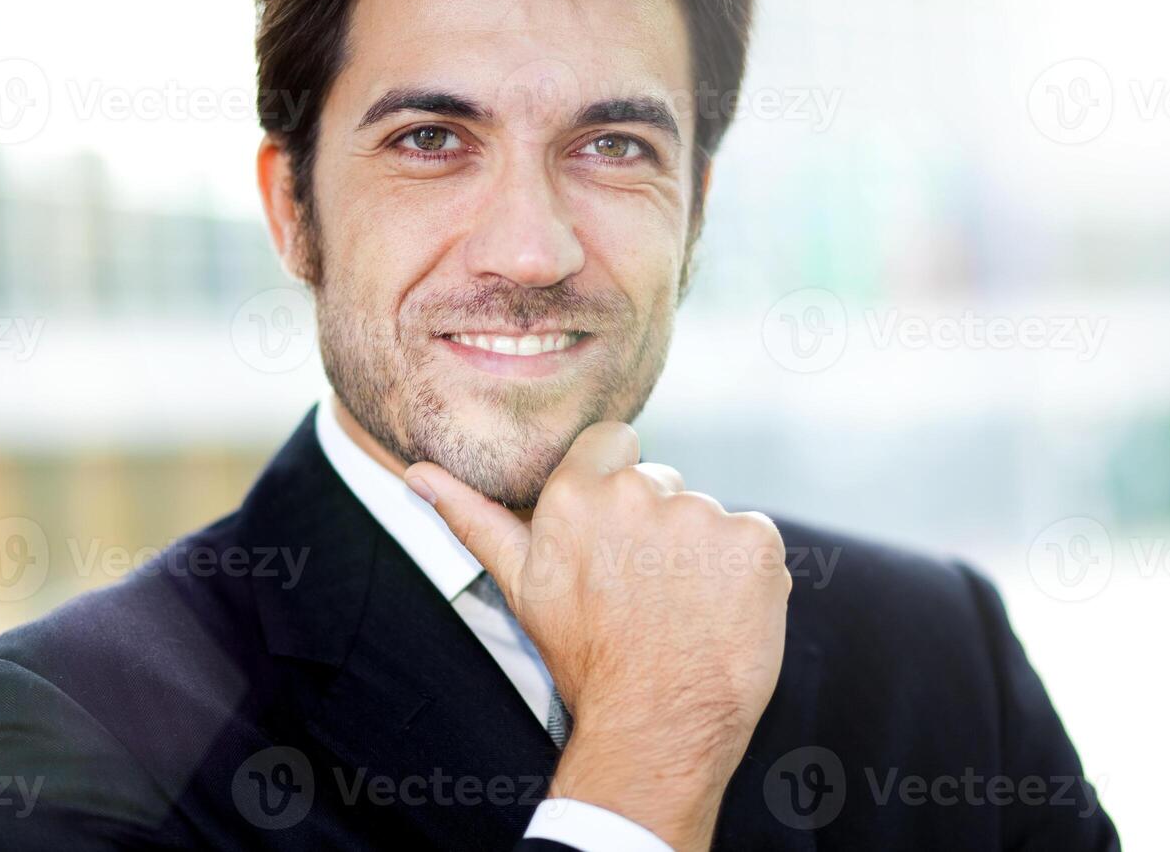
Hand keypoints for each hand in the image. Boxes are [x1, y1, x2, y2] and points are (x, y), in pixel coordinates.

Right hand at [405, 422, 790, 850]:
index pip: (614, 442)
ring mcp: (701, 515)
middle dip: (658, 527)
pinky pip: (755, 538)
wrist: (654, 726)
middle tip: (645, 591)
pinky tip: (723, 614)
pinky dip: (748, 574)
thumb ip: (472, 518)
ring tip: (683, 610)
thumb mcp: (520, 585)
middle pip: (663, 482)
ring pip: (707, 517)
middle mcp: (638, 491)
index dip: (617, 487)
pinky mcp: (754, 540)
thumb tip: (414, 472)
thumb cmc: (585, 658)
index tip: (616, 537)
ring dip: (703, 555)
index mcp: (576, 493)